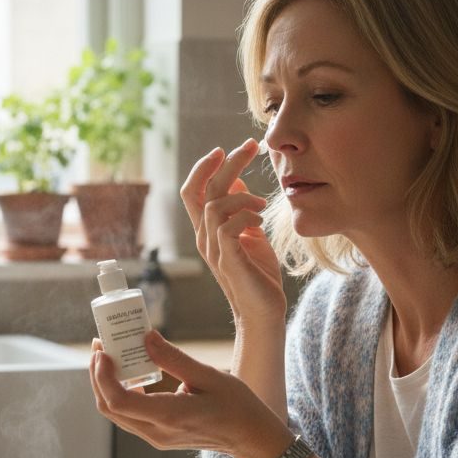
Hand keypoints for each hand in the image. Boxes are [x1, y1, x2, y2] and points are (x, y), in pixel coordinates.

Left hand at [89, 331, 292, 457]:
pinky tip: (128, 371)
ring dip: (106, 383)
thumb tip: (145, 336)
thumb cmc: (236, 406)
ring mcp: (156, 437)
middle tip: (101, 345)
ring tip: (111, 353)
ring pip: (116, 412)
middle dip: (98, 376)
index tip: (102, 350)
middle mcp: (157, 432)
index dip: (103, 376)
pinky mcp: (159, 435)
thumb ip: (173, 358)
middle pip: (109, 407)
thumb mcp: (208, 375)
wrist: (250, 437)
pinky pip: (129, 415)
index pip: (119, 401)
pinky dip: (120, 392)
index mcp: (169, 416)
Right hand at [181, 139, 285, 322]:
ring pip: (215, 206)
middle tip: (251, 146)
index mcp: (207, 230)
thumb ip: (241, 210)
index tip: (226, 149)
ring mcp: (214, 250)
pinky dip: (246, 217)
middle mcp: (204, 238)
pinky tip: (260, 222)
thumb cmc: (258, 275)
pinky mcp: (229, 261)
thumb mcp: (251, 234)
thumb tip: (237, 182)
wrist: (263, 312)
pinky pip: (228, 228)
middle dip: (226, 163)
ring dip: (242, 196)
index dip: (205, 166)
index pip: (193, 190)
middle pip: (202, 190)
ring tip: (262, 204)